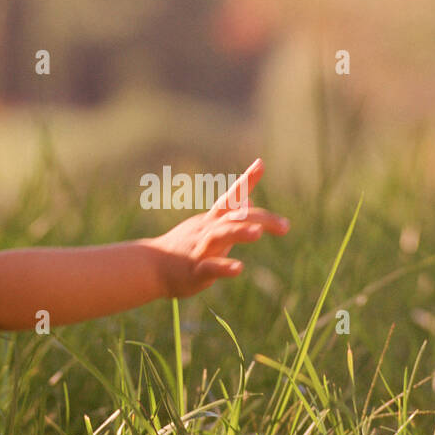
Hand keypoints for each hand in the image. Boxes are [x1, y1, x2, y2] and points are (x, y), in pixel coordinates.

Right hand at [145, 158, 288, 298]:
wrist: (149, 268)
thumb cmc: (182, 248)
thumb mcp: (208, 227)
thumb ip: (230, 214)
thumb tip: (250, 198)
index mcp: (212, 221)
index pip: (231, 197)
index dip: (246, 180)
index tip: (261, 163)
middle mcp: (207, 231)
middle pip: (234, 218)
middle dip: (261, 219)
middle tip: (285, 227)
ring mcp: (200, 249)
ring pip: (219, 237)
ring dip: (238, 233)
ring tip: (257, 234)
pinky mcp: (194, 271)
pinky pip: (209, 268)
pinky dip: (224, 267)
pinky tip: (239, 269)